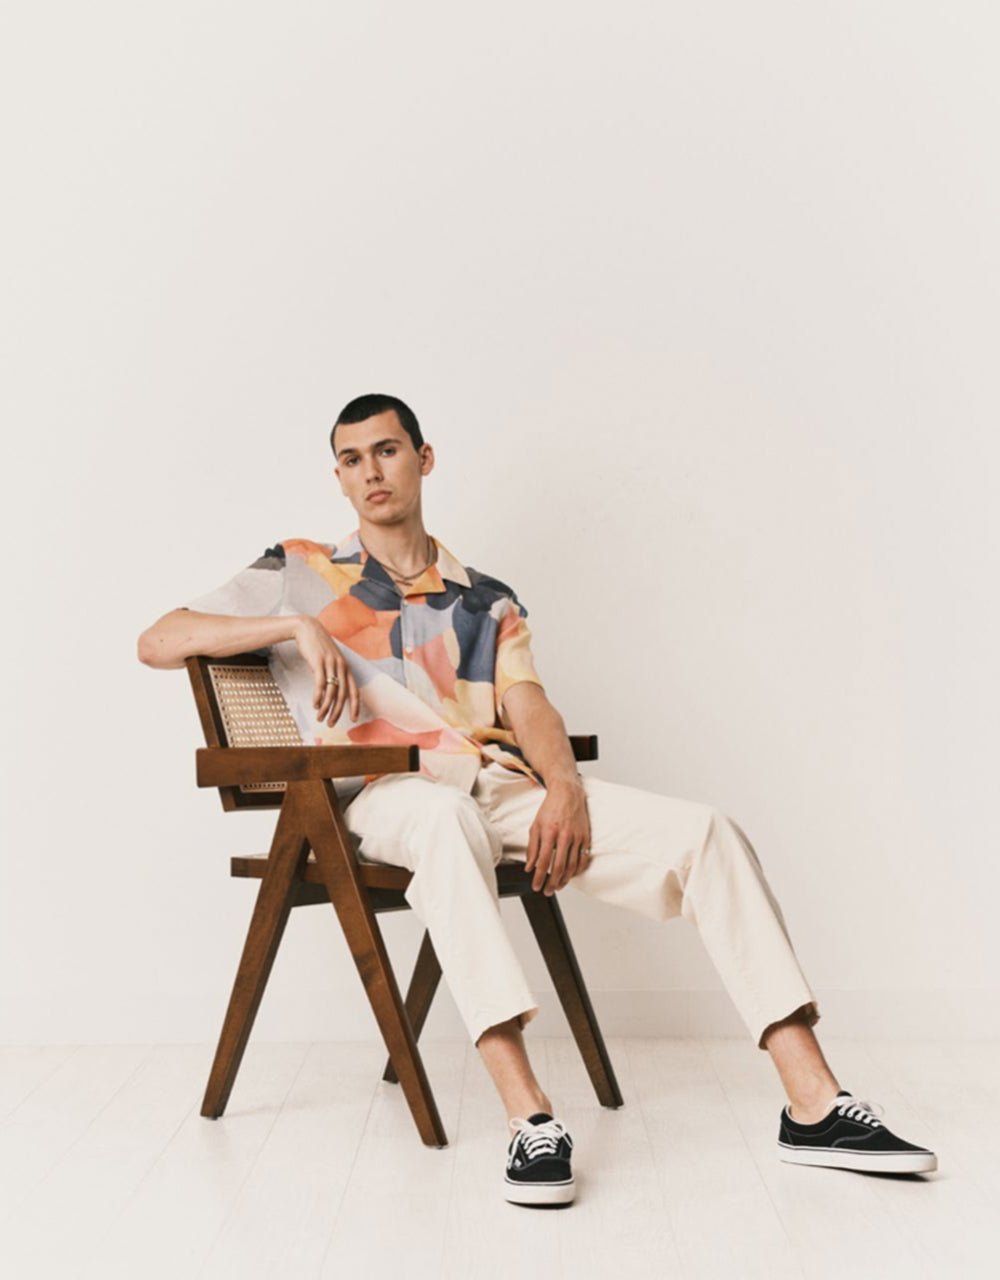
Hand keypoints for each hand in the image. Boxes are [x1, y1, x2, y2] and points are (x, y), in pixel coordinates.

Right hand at [293, 616, 360, 726]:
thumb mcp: (331, 659)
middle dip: (337, 712)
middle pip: (342, 695)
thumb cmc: (318, 646)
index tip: (353, 719)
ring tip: (320, 717)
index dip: (355, 706)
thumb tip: (333, 689)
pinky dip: (318, 697)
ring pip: (331, 692)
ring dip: (326, 708)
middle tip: (331, 724)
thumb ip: (334, 672)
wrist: (307, 629)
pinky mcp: (318, 662)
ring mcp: (330, 664)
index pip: (354, 690)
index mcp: (346, 667)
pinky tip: (315, 704)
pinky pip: (320, 684)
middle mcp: (341, 666)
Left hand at [524, 777, 592, 894]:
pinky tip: (571, 875)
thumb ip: (532, 848)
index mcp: (549, 833)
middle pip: (559, 867)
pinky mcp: (586, 837)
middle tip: (547, 891)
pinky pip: (583, 859)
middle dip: (552, 883)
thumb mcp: (535, 826)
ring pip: (572, 866)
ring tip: (558, 886)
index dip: (539, 877)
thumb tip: (529, 867)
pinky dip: (578, 870)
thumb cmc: (550, 809)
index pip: (543, 862)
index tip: (536, 886)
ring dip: (565, 880)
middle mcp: (564, 836)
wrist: (567, 794)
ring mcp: (577, 837)